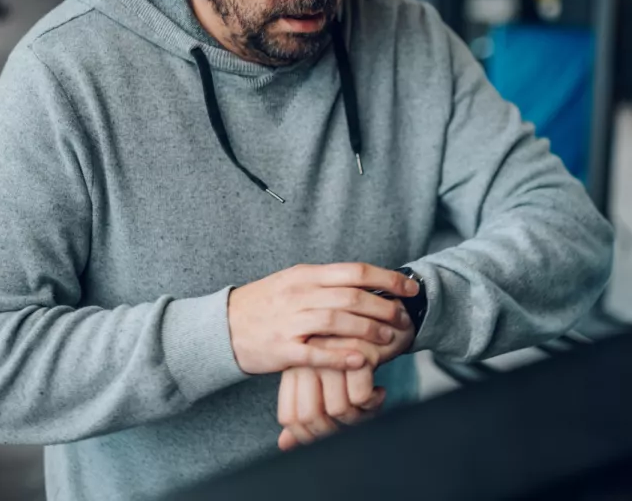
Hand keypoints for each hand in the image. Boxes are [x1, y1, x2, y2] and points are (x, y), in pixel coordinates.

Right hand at [227, 263, 417, 374]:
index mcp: (306, 275)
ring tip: (388, 339)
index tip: (410, 288)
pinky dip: (341, 357)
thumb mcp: (293, 282)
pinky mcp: (281, 349)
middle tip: (403, 318)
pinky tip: (361, 360)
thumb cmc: (264, 305)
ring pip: (337, 322)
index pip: (355, 271)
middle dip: (384, 307)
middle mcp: (299, 294)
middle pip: (351, 297)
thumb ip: (326, 281)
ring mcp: (289, 322)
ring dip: (368, 331)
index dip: (387, 279)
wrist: (221, 327)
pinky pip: (316, 353)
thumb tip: (364, 280)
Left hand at [276, 314, 415, 450]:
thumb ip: (303, 408)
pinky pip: (361, 398)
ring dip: (359, 418)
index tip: (330, 434)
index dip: (308, 436)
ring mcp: (331, 354)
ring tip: (368, 408)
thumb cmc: (352, 349)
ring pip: (338, 410)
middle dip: (336, 431)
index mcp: (294, 364)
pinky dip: (374, 403)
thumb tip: (285, 445)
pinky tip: (379, 392)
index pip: (290, 416)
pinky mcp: (358, 350)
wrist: (386, 314)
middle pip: (311, 418)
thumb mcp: (322, 377)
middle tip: (352, 424)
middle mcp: (308, 358)